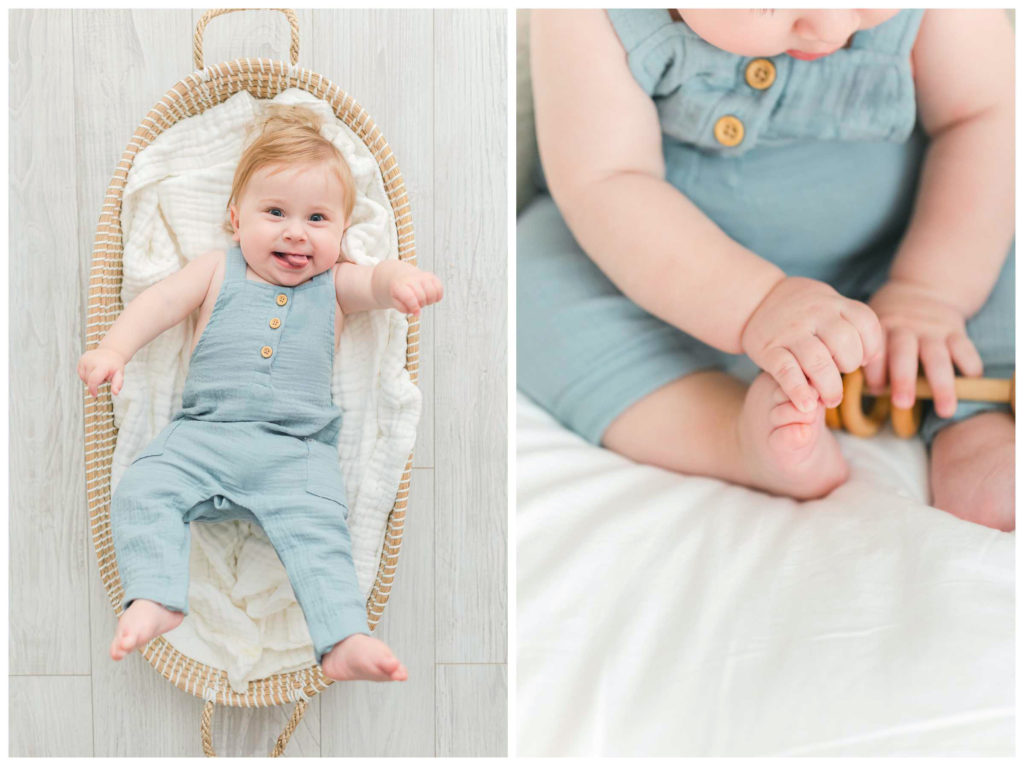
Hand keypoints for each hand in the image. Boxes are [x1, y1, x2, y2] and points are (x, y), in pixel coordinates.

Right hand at [77, 348, 126, 397]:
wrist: (111, 353)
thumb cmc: (115, 365)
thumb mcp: (119, 374)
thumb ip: (117, 384)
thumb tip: (115, 393)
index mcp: (102, 365)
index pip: (93, 380)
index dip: (92, 389)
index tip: (95, 395)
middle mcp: (91, 361)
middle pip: (88, 380)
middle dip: (95, 383)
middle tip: (103, 376)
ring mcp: (85, 359)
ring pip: (83, 378)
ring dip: (90, 379)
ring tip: (99, 373)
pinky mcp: (81, 359)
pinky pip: (80, 374)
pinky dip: (86, 375)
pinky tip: (93, 370)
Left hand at [389, 269, 443, 316]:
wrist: (400, 276)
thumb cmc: (398, 291)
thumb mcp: (394, 301)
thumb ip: (403, 309)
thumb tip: (417, 313)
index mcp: (400, 285)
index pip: (410, 297)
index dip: (414, 307)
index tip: (416, 313)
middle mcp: (412, 279)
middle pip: (422, 297)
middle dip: (421, 305)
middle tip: (417, 304)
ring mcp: (423, 276)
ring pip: (432, 292)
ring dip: (429, 301)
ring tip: (423, 300)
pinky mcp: (431, 276)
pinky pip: (439, 288)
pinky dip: (437, 296)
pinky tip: (430, 297)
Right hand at [741, 276, 883, 411]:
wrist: (756, 300)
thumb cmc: (801, 310)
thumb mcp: (827, 304)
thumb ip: (849, 325)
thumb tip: (871, 359)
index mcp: (833, 303)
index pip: (866, 322)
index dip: (871, 346)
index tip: (862, 359)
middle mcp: (814, 314)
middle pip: (844, 342)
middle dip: (849, 365)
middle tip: (841, 375)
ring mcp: (790, 331)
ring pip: (818, 360)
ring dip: (829, 385)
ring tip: (830, 399)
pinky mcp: (768, 349)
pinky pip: (786, 371)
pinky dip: (798, 390)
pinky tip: (806, 404)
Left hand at [864, 280, 981, 416]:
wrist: (922, 288)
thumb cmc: (890, 319)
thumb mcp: (873, 324)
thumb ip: (867, 351)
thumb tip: (862, 391)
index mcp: (880, 328)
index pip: (875, 351)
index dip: (874, 371)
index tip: (875, 391)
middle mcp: (906, 328)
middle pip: (904, 354)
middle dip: (903, 380)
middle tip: (902, 405)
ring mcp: (932, 329)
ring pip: (938, 358)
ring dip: (942, 386)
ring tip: (945, 411)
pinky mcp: (955, 330)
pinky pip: (965, 348)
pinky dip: (970, 366)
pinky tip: (971, 385)